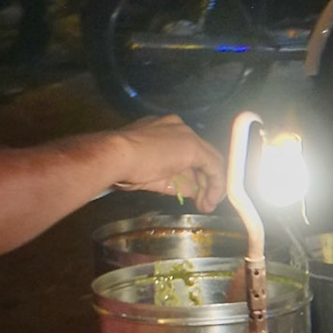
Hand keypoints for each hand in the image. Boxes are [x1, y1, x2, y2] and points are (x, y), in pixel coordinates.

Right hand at [107, 115, 223, 209]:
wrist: (116, 155)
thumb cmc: (124, 165)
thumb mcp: (152, 173)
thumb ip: (171, 178)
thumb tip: (189, 190)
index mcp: (164, 130)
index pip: (187, 152)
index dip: (192, 173)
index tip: (193, 191)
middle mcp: (178, 128)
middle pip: (200, 156)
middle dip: (205, 180)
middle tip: (204, 201)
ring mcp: (186, 135)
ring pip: (209, 160)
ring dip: (211, 185)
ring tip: (207, 204)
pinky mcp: (193, 147)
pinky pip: (213, 166)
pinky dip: (216, 184)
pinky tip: (212, 199)